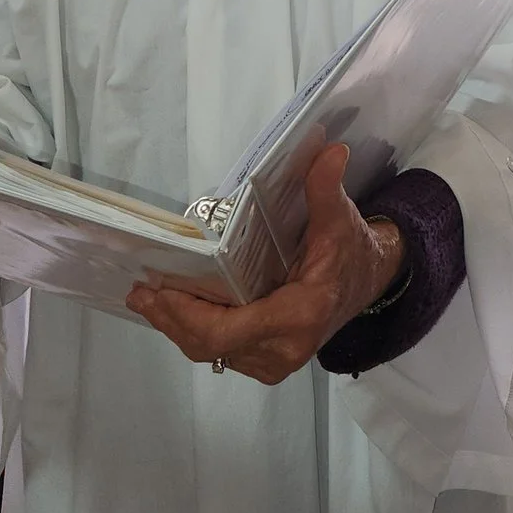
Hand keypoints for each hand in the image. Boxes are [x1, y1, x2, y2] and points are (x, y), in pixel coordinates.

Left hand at [126, 142, 403, 387]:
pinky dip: (195, 331)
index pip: (227, 331)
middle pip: (210, 345)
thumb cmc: (353, 252)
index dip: (187, 315)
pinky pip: (221, 352)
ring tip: (147, 298)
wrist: (372, 282)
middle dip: (172, 320)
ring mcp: (273, 361)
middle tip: (140, 293)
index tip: (159, 290)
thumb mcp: (340, 219)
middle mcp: (284, 348)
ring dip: (178, 326)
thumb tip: (329, 151)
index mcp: (300, 316)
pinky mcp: (266, 362)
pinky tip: (174, 309)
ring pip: (211, 352)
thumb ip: (326, 189)